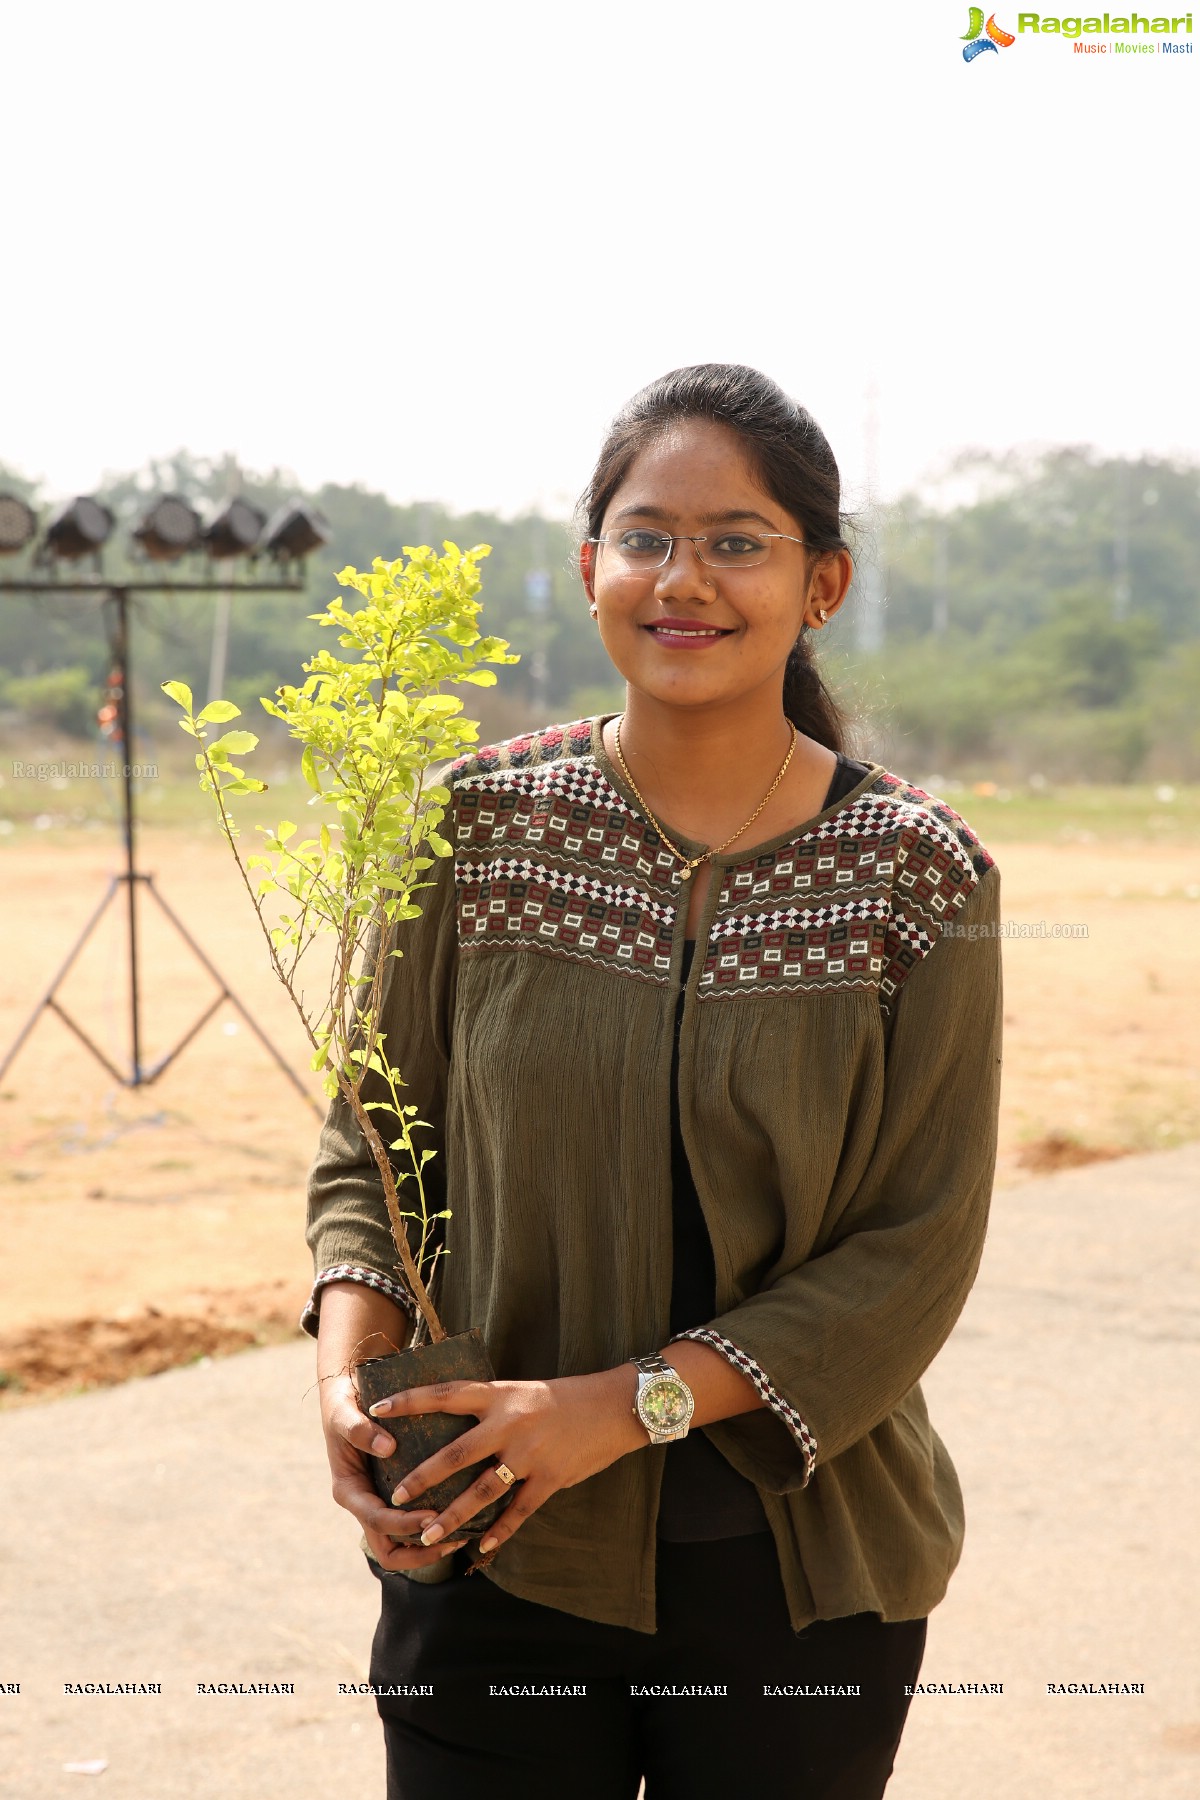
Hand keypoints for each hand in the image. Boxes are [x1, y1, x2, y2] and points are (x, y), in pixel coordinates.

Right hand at [320, 1371, 473, 1572]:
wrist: (345, 1392)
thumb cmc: (343, 1402)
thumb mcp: (343, 1412)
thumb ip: (359, 1429)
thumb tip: (388, 1448)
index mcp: (349, 1491)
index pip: (377, 1521)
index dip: (404, 1524)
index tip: (433, 1515)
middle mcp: (364, 1503)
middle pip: (389, 1550)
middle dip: (420, 1552)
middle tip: (454, 1540)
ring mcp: (379, 1502)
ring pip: (403, 1545)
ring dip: (430, 1549)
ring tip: (463, 1537)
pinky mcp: (394, 1494)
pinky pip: (412, 1524)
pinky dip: (433, 1528)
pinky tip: (463, 1517)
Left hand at [369, 1367, 645, 1556]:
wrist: (614, 1407)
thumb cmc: (565, 1398)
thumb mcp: (522, 1392)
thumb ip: (491, 1409)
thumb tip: (457, 1425)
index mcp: (499, 1395)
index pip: (444, 1395)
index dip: (409, 1401)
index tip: (377, 1408)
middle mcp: (510, 1424)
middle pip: (455, 1454)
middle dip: (423, 1477)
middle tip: (395, 1494)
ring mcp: (529, 1454)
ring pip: (482, 1492)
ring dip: (453, 1517)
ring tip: (427, 1535)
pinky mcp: (550, 1479)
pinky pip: (518, 1512)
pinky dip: (499, 1533)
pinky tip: (481, 1549)